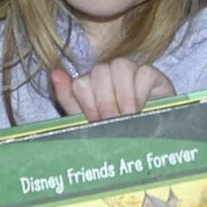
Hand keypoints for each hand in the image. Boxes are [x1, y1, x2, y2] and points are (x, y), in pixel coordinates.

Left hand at [49, 59, 174, 121]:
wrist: (151, 141)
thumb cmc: (118, 131)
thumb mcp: (90, 121)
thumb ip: (69, 98)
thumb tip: (54, 72)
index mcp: (91, 83)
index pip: (80, 82)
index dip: (87, 104)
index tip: (96, 122)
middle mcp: (109, 72)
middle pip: (99, 72)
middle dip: (104, 102)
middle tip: (112, 122)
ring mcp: (132, 70)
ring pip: (120, 66)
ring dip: (122, 96)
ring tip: (128, 117)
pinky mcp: (153, 74)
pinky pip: (143, 73)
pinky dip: (141, 93)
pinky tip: (142, 110)